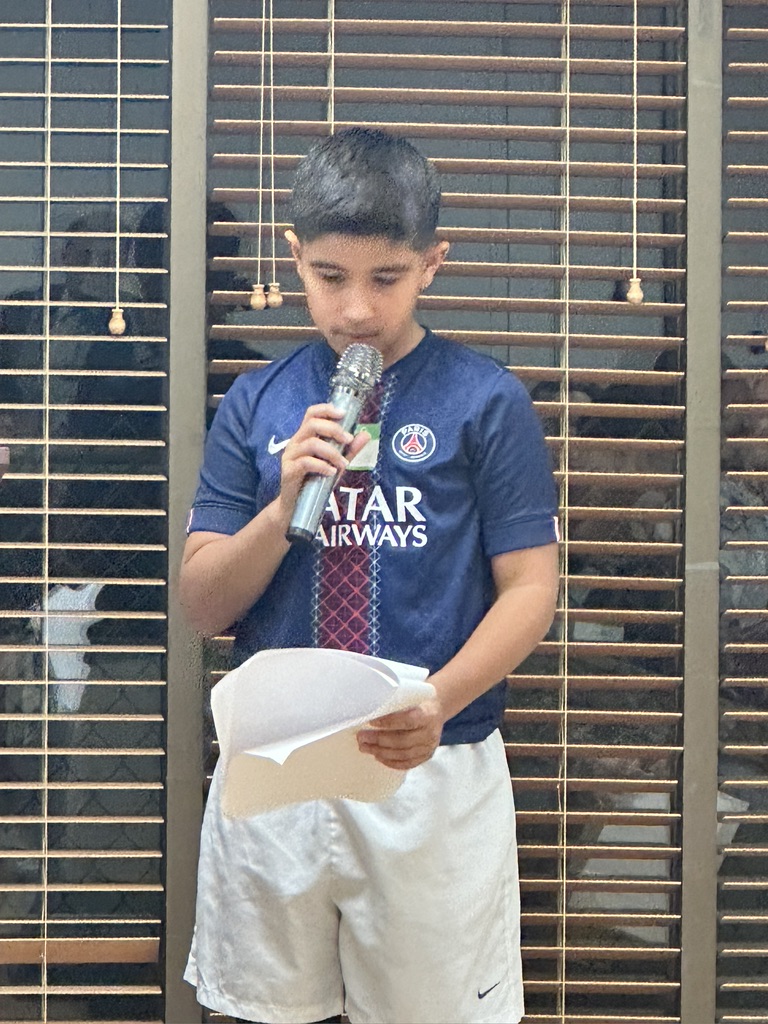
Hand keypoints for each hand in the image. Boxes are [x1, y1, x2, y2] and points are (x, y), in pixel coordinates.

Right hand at [276, 403, 369, 522]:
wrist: (296, 508)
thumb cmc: (315, 482)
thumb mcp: (336, 464)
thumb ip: (349, 450)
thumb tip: (365, 434)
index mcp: (305, 437)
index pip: (311, 413)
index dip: (326, 409)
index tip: (343, 414)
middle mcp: (295, 442)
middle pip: (313, 424)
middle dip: (334, 430)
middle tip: (348, 440)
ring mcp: (289, 456)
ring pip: (312, 443)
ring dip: (332, 452)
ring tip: (343, 464)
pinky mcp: (288, 471)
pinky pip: (306, 462)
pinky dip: (322, 466)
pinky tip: (332, 472)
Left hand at [356, 696, 446, 769]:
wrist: (437, 710)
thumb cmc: (419, 702)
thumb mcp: (411, 697)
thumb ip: (396, 704)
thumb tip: (370, 710)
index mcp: (428, 715)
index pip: (408, 720)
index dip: (389, 722)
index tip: (371, 721)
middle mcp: (430, 732)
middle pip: (402, 740)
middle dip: (379, 740)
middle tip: (362, 737)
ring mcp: (429, 747)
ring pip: (403, 754)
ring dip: (381, 752)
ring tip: (365, 747)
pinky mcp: (426, 756)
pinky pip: (407, 763)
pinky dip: (391, 762)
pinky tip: (378, 756)